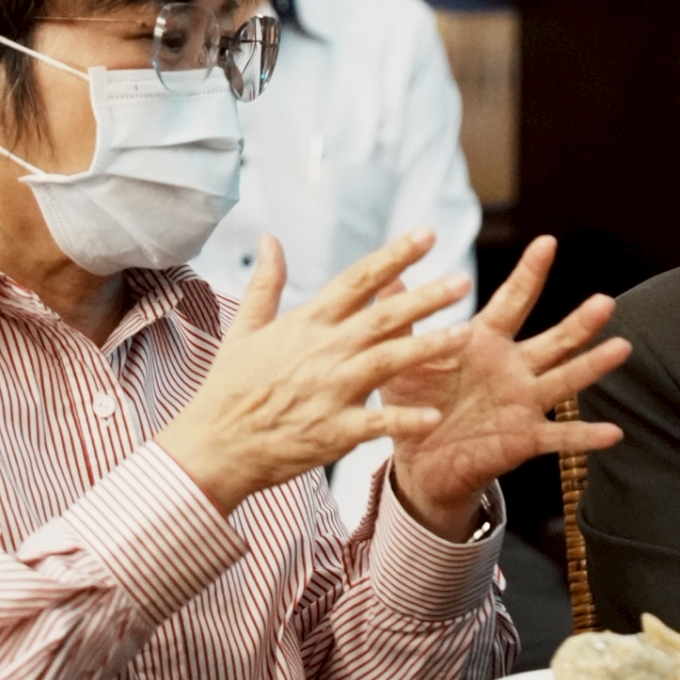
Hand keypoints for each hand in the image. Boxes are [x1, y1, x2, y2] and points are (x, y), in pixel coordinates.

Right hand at [157, 230, 473, 513]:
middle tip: (463, 280)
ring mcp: (330, 391)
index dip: (394, 255)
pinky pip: (376, 423)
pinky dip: (404, 420)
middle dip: (425, 297)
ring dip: (428, 347)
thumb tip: (269, 239)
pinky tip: (434, 416)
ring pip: (387, 362)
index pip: (357, 280)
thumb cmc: (229, 387)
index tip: (427, 234)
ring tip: (465, 334)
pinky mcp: (333, 431)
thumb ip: (265, 283)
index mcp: (307, 323)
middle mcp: (323, 351)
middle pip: (382, 316)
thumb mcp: (245, 329)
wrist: (215, 445)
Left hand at [383, 236, 631, 539]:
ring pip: (565, 380)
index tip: (547, 242)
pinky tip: (614, 434)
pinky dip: (584, 436)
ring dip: (593, 366)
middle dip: (579, 322)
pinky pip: (559, 437)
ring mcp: (524, 403)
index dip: (529, 273)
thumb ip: (401, 317)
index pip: (512, 301)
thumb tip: (386, 273)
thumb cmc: (414, 400)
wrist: (418, 458)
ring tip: (621, 348)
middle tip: (605, 301)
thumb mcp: (403, 357)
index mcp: (486, 342)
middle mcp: (513, 368)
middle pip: (553, 340)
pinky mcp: (524, 438)